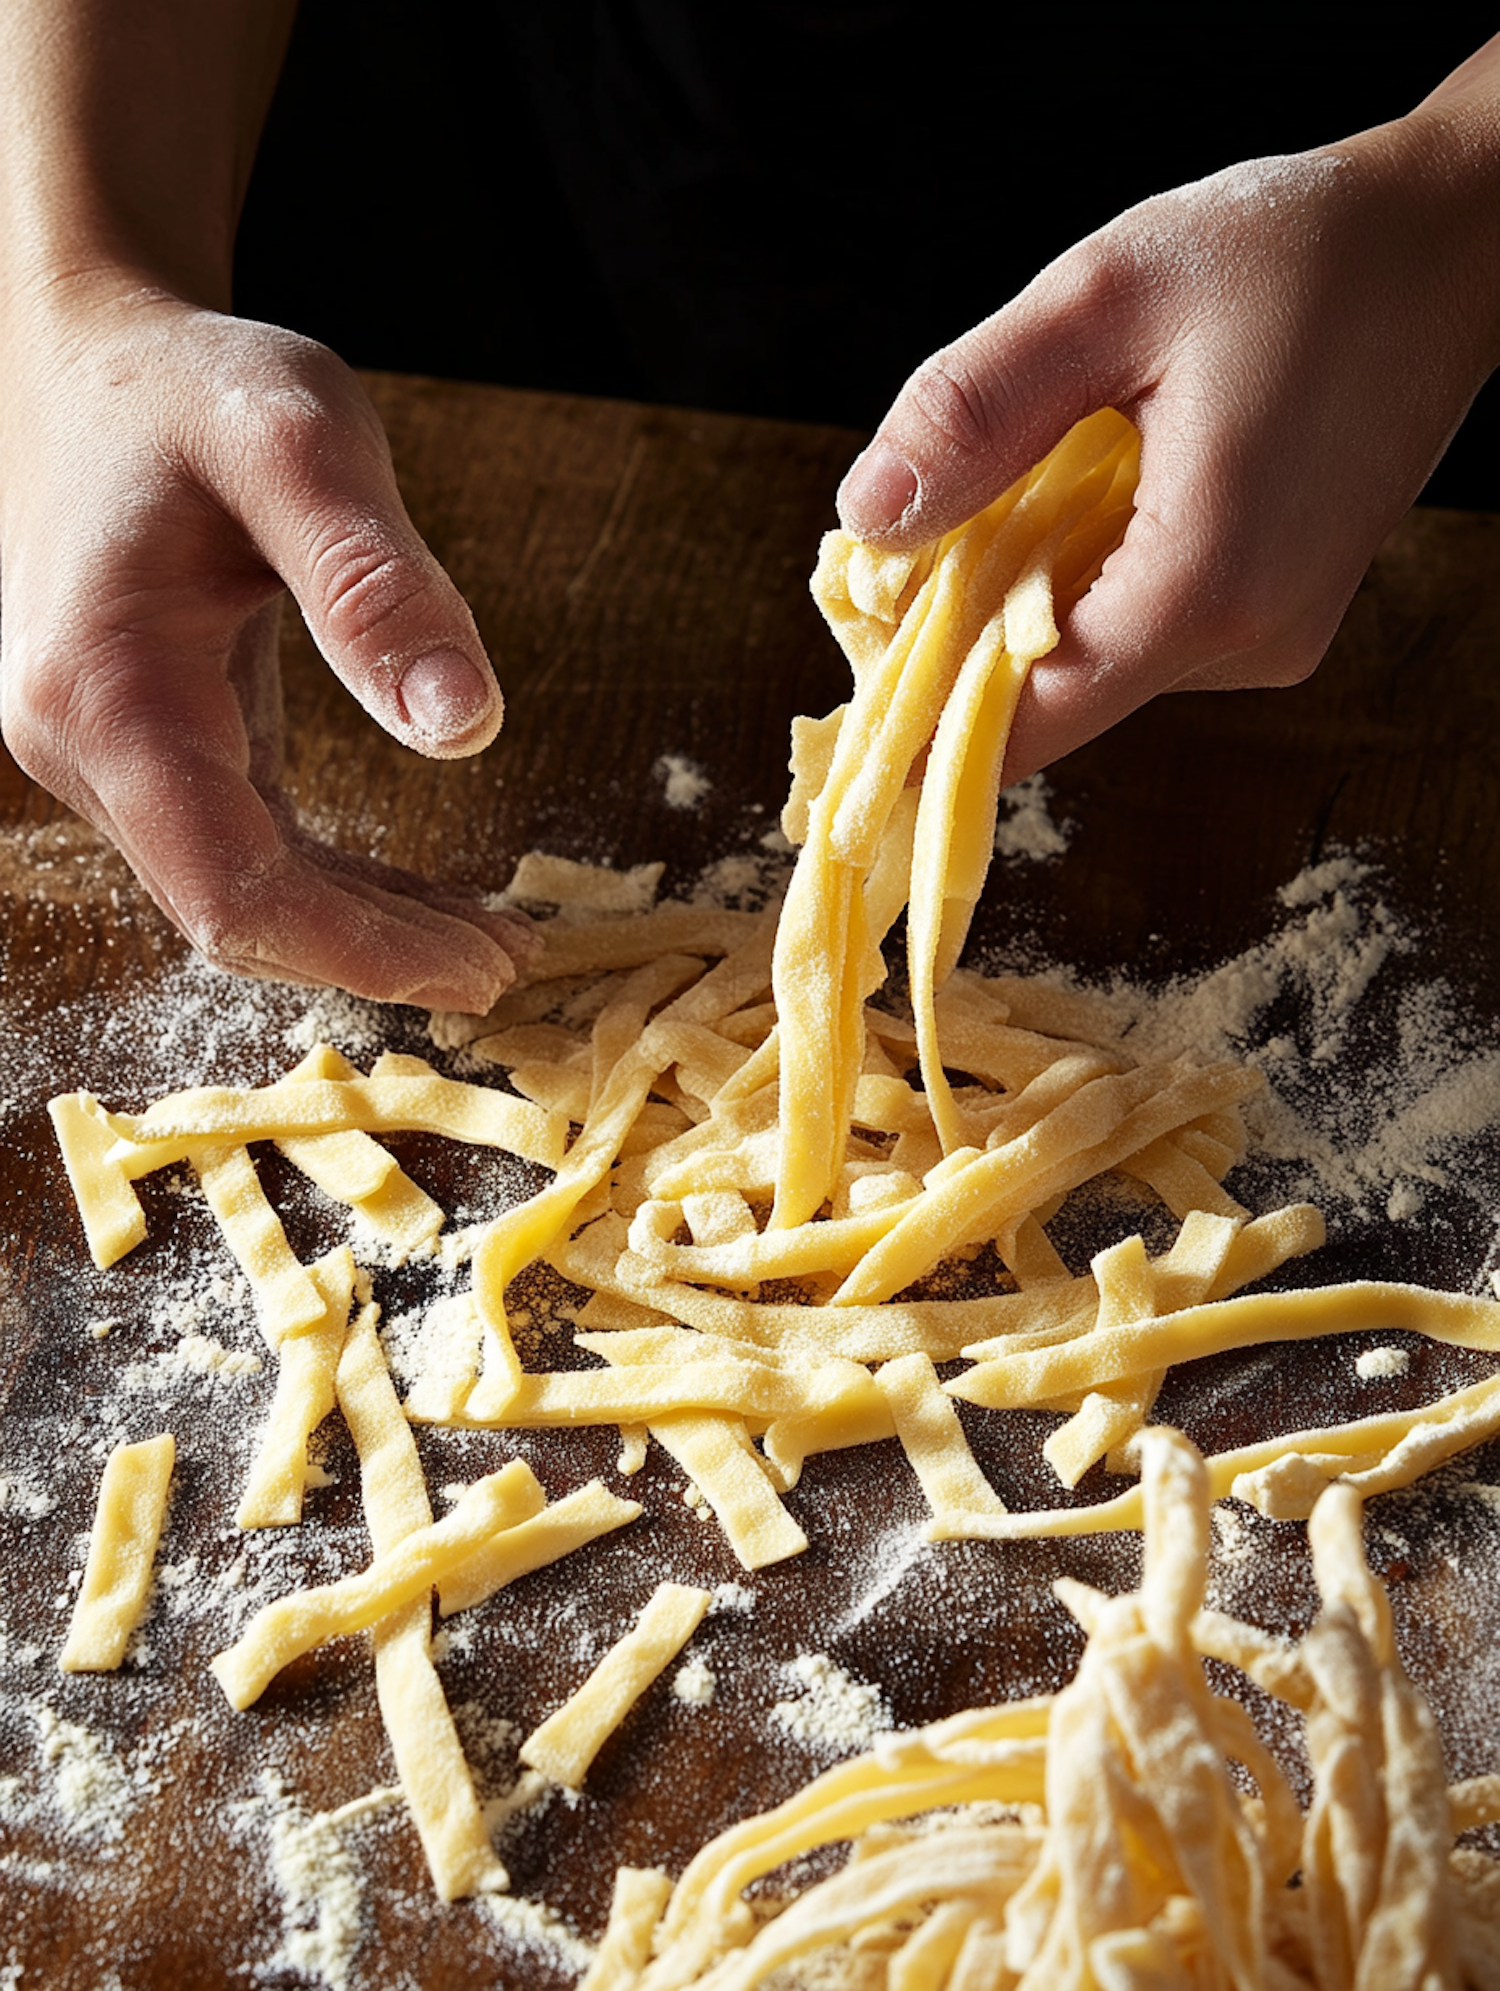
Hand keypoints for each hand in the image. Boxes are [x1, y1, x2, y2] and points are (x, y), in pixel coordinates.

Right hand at [0, 278, 535, 1010]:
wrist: (92, 349)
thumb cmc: (190, 383)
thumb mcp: (298, 445)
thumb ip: (375, 585)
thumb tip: (466, 730)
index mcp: (110, 693)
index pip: (233, 888)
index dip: (360, 951)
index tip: (477, 969)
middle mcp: (86, 746)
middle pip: (237, 912)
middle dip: (376, 955)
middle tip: (510, 966)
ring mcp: (109, 752)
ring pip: (243, 891)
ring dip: (366, 930)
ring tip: (491, 943)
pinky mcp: (151, 742)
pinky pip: (247, 844)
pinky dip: (338, 884)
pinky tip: (422, 899)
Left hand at [837, 50, 1499, 783]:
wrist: (1449, 246)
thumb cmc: (1294, 252)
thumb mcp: (1105, 296)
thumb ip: (974, 411)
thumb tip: (864, 517)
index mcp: (1203, 585)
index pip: (1023, 727)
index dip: (919, 727)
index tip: (844, 711)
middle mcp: (1246, 644)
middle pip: (1047, 701)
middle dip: (957, 639)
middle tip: (901, 547)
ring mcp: (1269, 641)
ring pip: (1089, 667)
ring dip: (1022, 602)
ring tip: (1013, 487)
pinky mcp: (1275, 619)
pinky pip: (1139, 633)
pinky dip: (1082, 585)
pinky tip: (1084, 494)